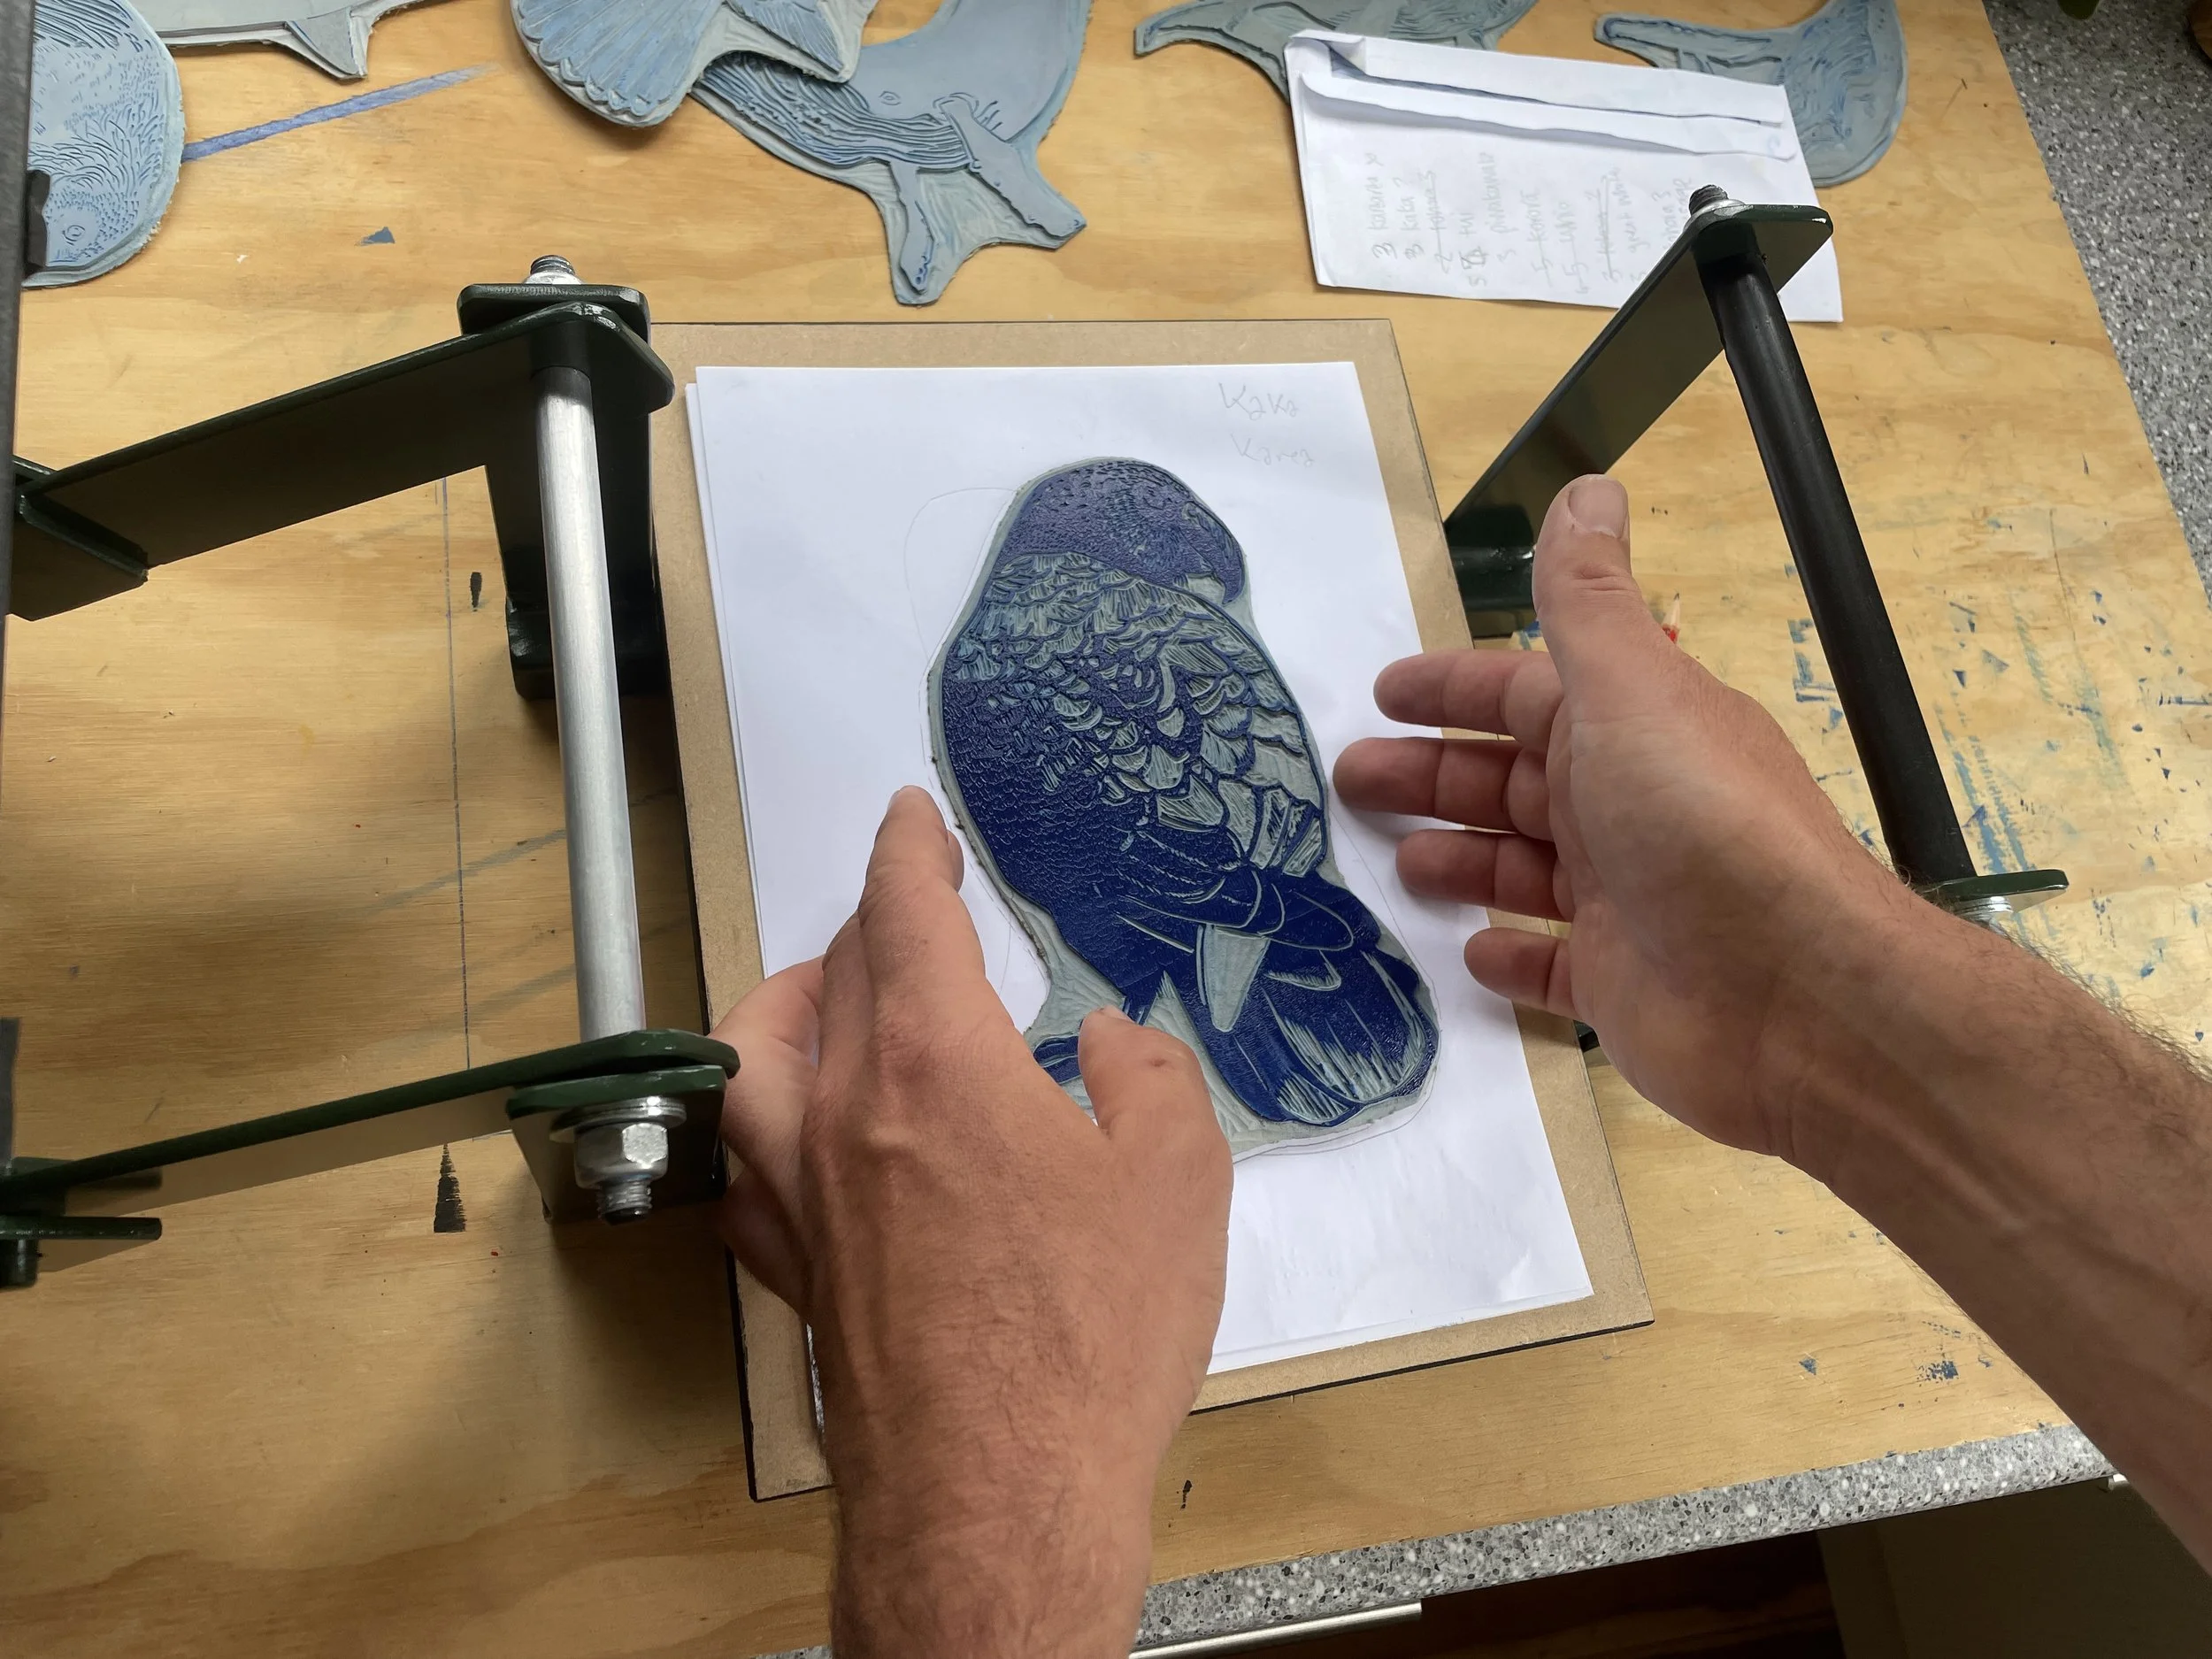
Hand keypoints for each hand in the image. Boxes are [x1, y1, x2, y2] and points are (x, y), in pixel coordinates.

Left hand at [713, 787, 1231, 1658]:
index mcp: (936, 1063)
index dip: (907, 849)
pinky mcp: (790, 1269)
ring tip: (828, 991)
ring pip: (754, 1052)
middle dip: (874, 917)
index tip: (909, 815)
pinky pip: (744, 1159)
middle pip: (835, 972)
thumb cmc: (1090, 1340)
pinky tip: (797, 1129)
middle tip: (911, 902)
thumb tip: (1109, 1041)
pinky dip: (762, 1111)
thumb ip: (1149, 1077)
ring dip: (791, 996)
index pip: (901, 914)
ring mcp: (799, 1194)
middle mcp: (843, 1111)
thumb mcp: (1178, 1179)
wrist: (996, 1497)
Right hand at [1333, 475, 1917, 1161]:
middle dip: (1430, 775)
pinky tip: (1469, 950)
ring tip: (1390, 862)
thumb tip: (1590, 487)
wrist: (1791, 991)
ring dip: (1458, 858)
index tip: (1382, 696)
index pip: (1524, 695)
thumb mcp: (1630, 688)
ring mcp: (1625, 899)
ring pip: (1520, 867)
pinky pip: (1550, 964)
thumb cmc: (1700, 824)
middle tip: (1348, 783)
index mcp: (1630, 727)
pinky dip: (1509, 953)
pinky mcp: (1619, 983)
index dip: (1453, 690)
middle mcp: (1628, 805)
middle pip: (1510, 779)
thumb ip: (1588, 599)